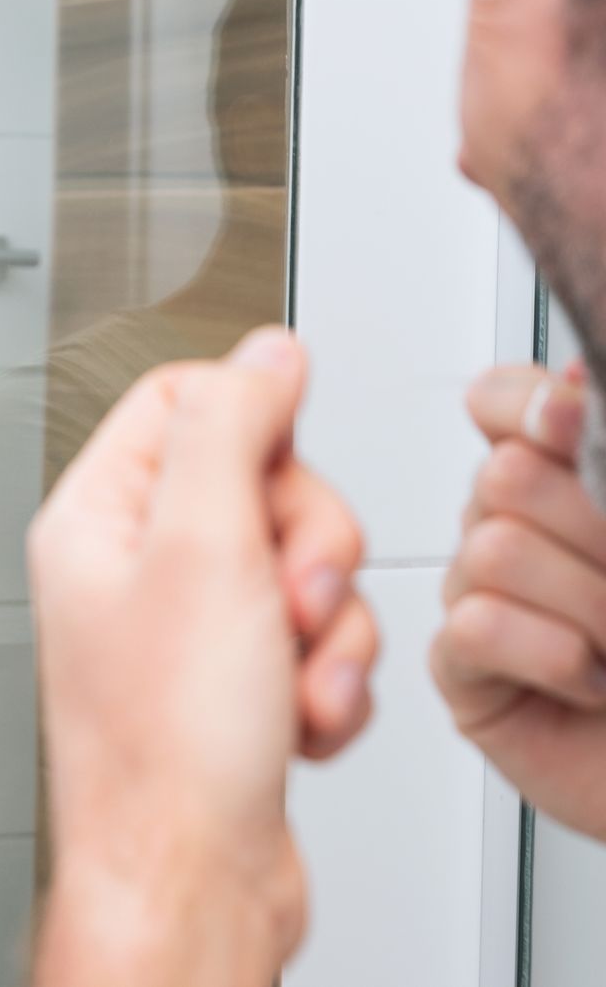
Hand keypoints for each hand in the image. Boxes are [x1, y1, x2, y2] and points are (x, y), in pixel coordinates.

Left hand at [30, 327, 375, 978]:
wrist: (189, 880)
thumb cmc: (166, 744)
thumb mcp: (202, 547)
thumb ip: (231, 428)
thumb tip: (261, 352)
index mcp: (97, 516)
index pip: (182, 401)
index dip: (255, 427)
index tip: (282, 474)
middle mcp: (132, 567)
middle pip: (261, 482)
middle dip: (306, 547)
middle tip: (284, 600)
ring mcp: (185, 629)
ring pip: (299, 568)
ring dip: (324, 630)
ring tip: (285, 682)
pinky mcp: (234, 687)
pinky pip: (313, 644)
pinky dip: (324, 685)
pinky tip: (295, 726)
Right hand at [432, 363, 605, 838]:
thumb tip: (575, 374)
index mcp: (566, 484)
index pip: (501, 403)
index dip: (526, 403)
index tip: (571, 416)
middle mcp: (517, 532)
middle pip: (500, 475)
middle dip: (585, 528)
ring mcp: (484, 598)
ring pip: (490, 550)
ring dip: (583, 604)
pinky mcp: (465, 671)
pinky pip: (474, 626)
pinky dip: (551, 654)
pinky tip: (589, 680)